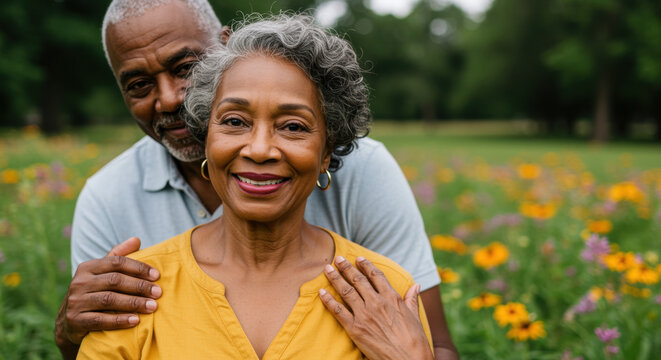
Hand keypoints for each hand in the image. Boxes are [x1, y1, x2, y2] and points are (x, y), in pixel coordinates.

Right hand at [55, 237, 160, 357]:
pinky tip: (135, 320)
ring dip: (134, 303)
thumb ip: (118, 256)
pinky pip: (100, 320)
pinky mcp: (75, 320)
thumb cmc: (94, 292)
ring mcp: (76, 301)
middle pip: (115, 280)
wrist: (69, 321)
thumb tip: (136, 240)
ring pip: (109, 299)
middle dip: (139, 286)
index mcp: (88, 267)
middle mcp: (79, 282)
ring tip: (152, 307)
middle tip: (158, 293)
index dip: (138, 268)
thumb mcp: (102, 273)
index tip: (157, 275)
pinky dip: (119, 320)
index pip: (116, 262)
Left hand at [319, 256, 433, 359]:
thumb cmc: (415, 341)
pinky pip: (338, 311)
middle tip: (338, 258)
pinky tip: (321, 292)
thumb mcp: (415, 317)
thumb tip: (416, 285)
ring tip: (327, 269)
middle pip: (358, 279)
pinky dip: (328, 300)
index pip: (376, 276)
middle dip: (346, 267)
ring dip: (335, 278)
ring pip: (346, 291)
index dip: (366, 265)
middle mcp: (376, 302)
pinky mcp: (355, 328)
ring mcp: (364, 314)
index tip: (359, 258)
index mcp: (392, 298)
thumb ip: (412, 299)